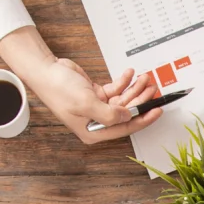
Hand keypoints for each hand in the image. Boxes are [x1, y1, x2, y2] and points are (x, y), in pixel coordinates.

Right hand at [0, 26, 161, 143]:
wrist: (47, 71)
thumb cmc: (59, 90)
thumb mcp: (86, 103)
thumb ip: (109, 113)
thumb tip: (128, 117)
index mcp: (93, 131)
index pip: (124, 128)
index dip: (143, 119)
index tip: (157, 111)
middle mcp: (97, 121)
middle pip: (126, 113)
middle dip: (141, 100)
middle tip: (153, 89)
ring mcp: (98, 108)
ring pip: (123, 101)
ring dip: (134, 89)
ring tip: (144, 78)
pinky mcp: (97, 95)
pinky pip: (116, 90)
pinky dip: (124, 82)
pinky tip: (129, 74)